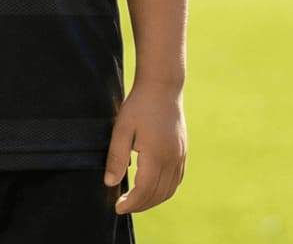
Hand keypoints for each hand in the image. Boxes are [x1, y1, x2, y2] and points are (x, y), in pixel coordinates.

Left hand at [103, 80, 186, 215]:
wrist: (163, 86)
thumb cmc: (140, 104)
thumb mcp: (122, 128)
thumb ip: (116, 156)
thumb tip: (110, 183)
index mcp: (156, 156)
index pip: (144, 191)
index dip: (131, 203)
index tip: (117, 207)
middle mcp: (172, 159)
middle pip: (158, 194)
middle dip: (140, 205)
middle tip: (123, 206)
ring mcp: (180, 156)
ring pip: (169, 190)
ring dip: (153, 200)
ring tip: (136, 200)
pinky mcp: (183, 151)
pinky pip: (176, 180)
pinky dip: (165, 190)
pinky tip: (153, 188)